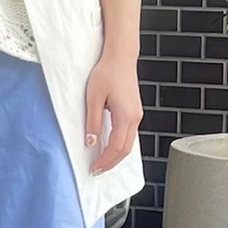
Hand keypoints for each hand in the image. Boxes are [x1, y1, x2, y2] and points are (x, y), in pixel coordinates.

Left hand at [85, 51, 142, 174]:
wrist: (120, 57)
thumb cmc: (107, 73)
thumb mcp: (93, 98)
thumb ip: (92, 122)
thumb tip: (91, 142)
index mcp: (126, 116)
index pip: (116, 147)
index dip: (105, 161)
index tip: (94, 169)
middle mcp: (135, 118)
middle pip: (125, 149)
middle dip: (111, 163)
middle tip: (97, 170)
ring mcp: (136, 115)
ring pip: (129, 143)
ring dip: (116, 155)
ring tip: (102, 162)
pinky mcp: (134, 111)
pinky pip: (129, 134)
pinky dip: (120, 145)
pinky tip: (110, 147)